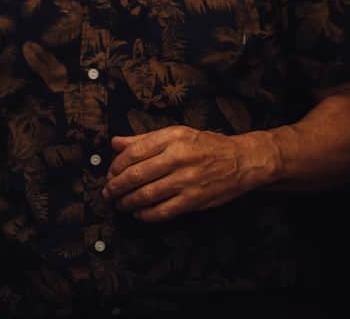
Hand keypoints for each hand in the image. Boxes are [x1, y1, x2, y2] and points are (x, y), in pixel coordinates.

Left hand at [102, 125, 274, 221]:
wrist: (241, 161)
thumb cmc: (206, 146)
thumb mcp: (176, 134)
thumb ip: (144, 139)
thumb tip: (115, 143)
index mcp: (172, 137)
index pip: (134, 152)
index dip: (116, 166)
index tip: (110, 173)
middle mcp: (178, 157)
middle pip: (136, 175)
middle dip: (116, 186)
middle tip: (108, 192)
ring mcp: (186, 180)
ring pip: (146, 195)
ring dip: (127, 202)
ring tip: (120, 204)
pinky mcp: (193, 200)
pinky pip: (163, 211)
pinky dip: (146, 215)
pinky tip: (139, 214)